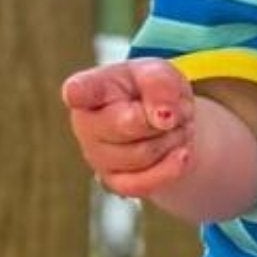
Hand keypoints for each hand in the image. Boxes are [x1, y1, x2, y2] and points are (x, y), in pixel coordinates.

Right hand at [61, 58, 195, 197]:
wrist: (162, 123)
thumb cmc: (151, 91)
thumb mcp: (161, 73)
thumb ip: (160, 84)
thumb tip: (163, 117)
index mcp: (91, 88)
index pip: (80, 90)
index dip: (78, 92)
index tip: (74, 92)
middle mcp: (86, 124)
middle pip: (127, 125)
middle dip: (162, 118)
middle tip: (175, 111)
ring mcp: (97, 157)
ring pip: (143, 154)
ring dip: (172, 139)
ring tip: (175, 127)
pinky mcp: (114, 183)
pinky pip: (147, 182)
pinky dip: (173, 166)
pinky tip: (181, 153)